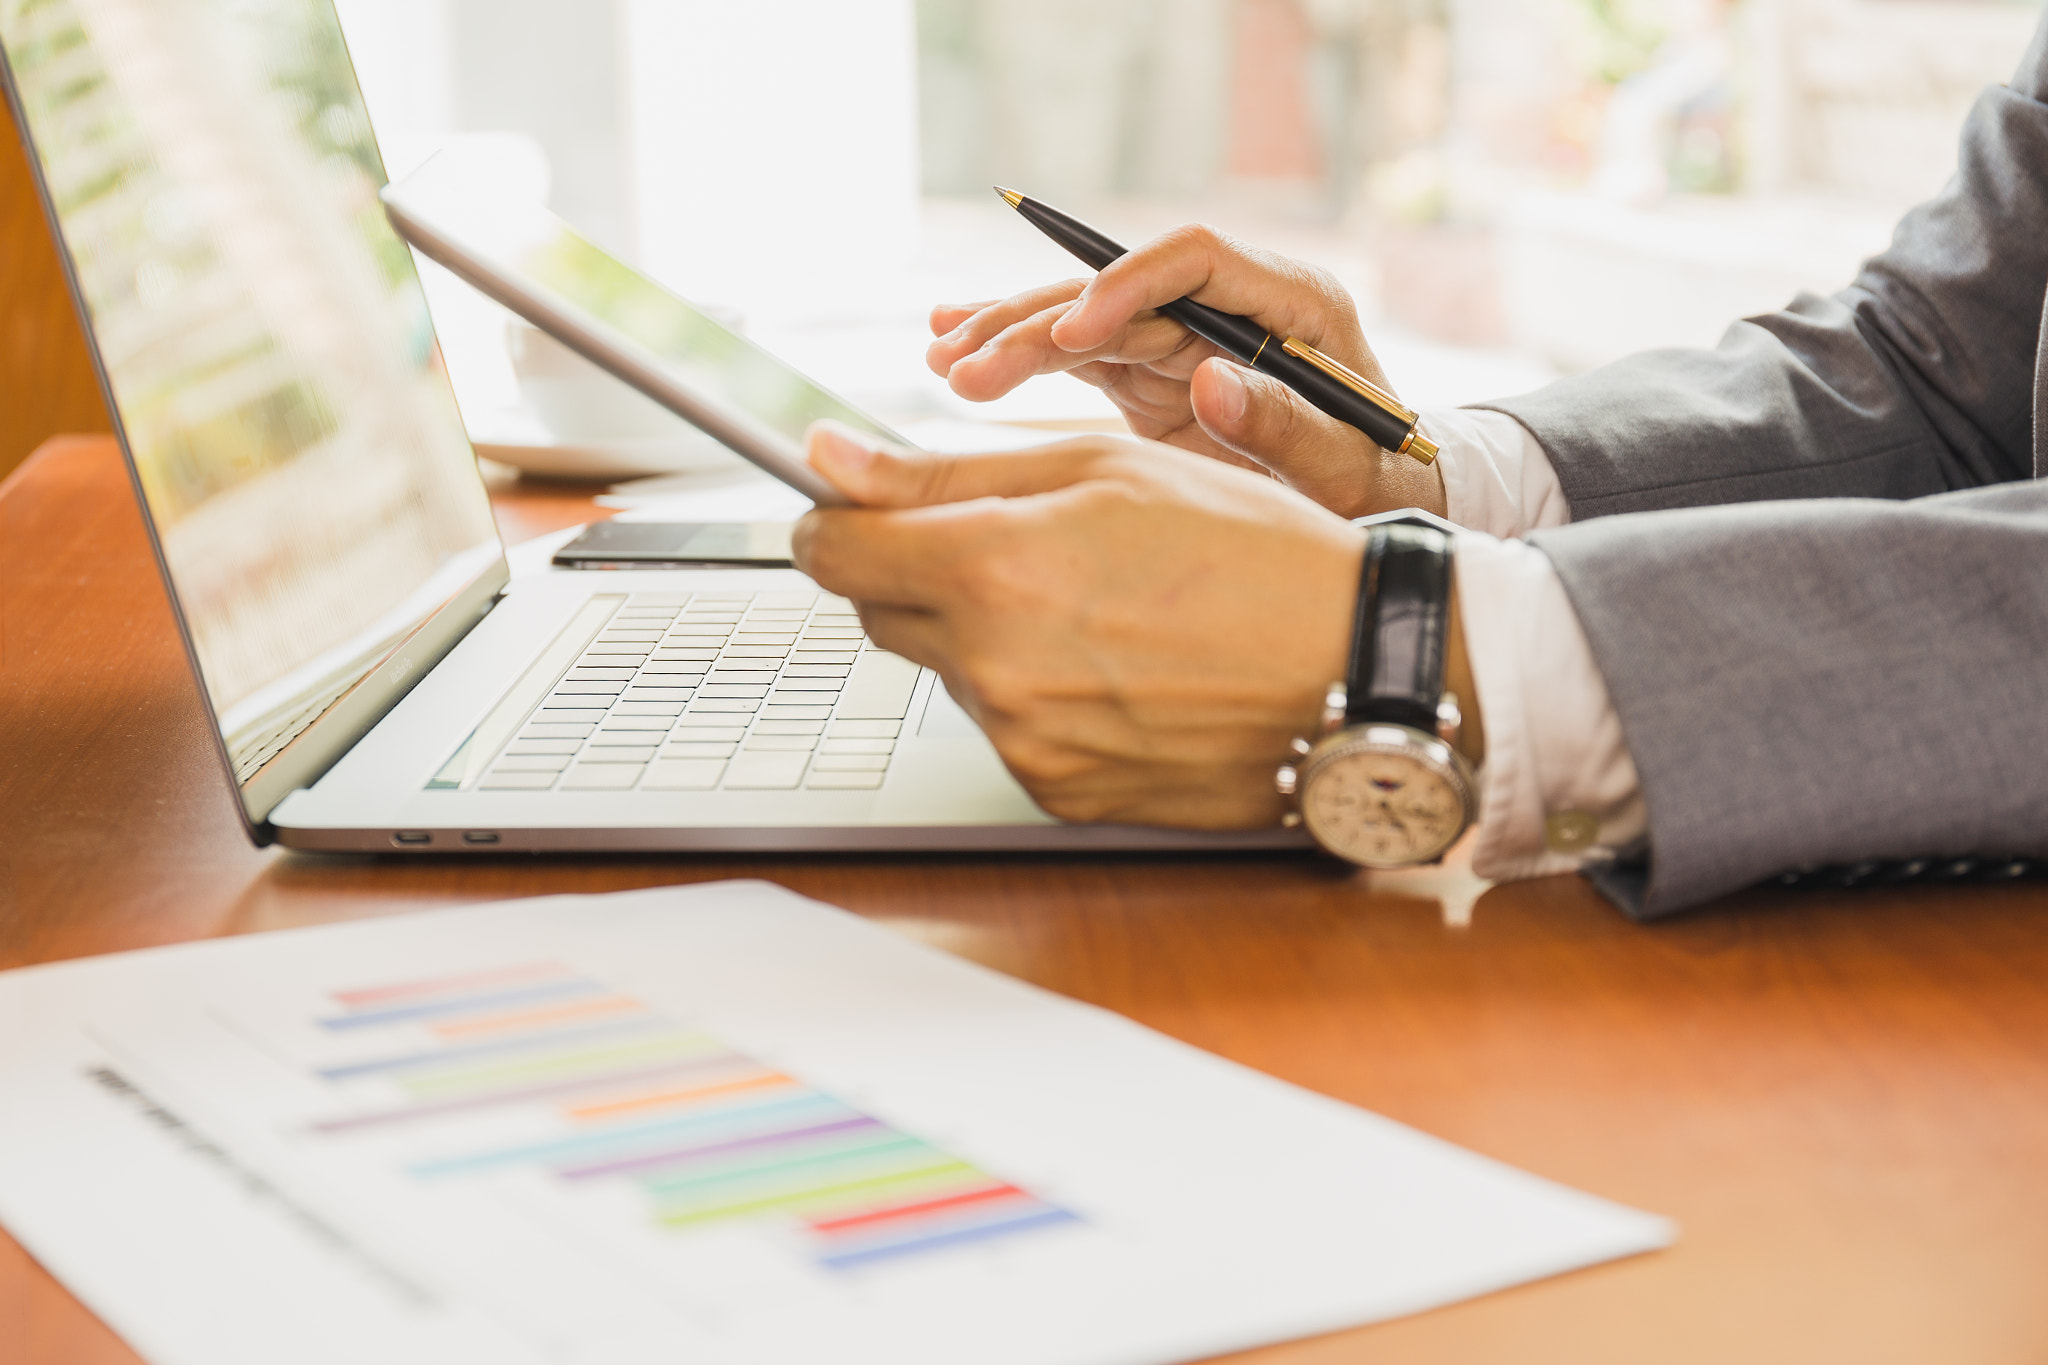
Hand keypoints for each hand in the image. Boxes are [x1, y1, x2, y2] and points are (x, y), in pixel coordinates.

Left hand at [791, 422, 1363, 827]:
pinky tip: (1116, 666)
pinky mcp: (1058, 794)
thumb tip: (827, 462)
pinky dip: (1035, 694)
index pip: (833, 552)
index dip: (834, 517)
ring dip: (985, 634)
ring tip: (1097, 606)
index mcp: (994, 571)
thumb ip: (945, 472)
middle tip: (1016, 543)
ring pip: (947, 672)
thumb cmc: (1249, 549)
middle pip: (880, 613)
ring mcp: (1025, 744)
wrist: (1356, 668)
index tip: (852, 504)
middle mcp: (995, 671)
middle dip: (918, 571)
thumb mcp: (1102, 469)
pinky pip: (1005, 729)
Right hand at [925, 224, 1446, 520]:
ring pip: (1085, 319)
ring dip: (1011, 335)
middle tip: (970, 364)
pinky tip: (956, 348)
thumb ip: (1285, 426)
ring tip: (944, 358)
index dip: (1126, 284)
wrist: (1379, 506)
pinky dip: (1021, 355)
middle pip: (1120, 288)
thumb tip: (1210, 380)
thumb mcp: (1348, 467)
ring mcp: (1185, 336)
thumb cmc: (1378, 483)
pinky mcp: (1154, 373)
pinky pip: (1078, 353)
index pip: (1193, 259)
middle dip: (1039, 321)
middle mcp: (1229, 306)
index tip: (1073, 331)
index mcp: (1290, 301)